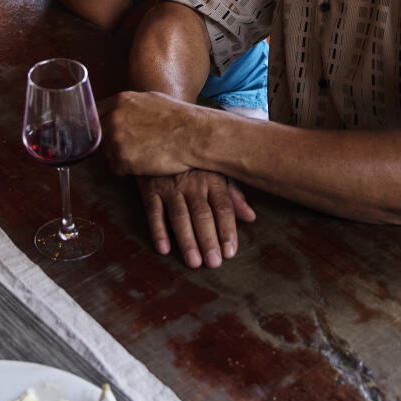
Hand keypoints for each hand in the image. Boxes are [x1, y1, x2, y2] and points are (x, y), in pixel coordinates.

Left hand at [101, 89, 210, 176]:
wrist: (194, 135)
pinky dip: (127, 169)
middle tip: (130, 147)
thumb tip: (120, 110)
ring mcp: (116, 138)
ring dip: (119, 157)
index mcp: (121, 101)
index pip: (94, 112)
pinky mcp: (122, 158)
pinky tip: (143, 163)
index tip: (100, 132)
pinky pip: (116, 168)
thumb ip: (129, 106)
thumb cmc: (180, 118)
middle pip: (99, 135)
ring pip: (107, 153)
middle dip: (110, 142)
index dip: (97, 124)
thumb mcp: (151, 100)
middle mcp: (114, 117)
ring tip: (142, 154)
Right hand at [138, 170, 255, 267]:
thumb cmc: (193, 161)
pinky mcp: (150, 189)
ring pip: (180, 216)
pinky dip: (158, 230)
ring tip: (193, 262)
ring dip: (186, 240)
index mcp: (212, 179)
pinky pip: (153, 211)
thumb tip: (251, 217)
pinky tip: (164, 248)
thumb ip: (232, 195)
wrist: (161, 137)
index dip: (227, 230)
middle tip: (213, 263)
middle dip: (208, 240)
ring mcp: (170, 186)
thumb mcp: (216, 171)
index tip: (230, 252)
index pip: (223, 208)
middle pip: (202, 215)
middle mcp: (192, 183)